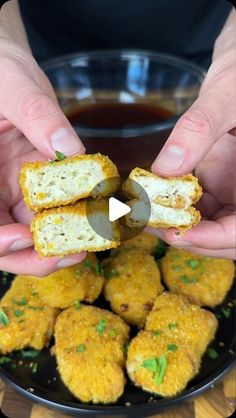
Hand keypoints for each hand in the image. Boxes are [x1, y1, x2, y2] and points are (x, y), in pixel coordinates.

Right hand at [0, 41, 85, 274]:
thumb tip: (70, 148)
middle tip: (71, 254)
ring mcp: (15, 191)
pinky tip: (94, 216)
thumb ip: (37, 115)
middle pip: (7, 241)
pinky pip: (55, 211)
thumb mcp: (13, 86)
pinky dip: (73, 219)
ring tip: (90, 241)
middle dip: (35, 255)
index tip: (25, 237)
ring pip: (33, 233)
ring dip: (60, 244)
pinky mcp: (38, 186)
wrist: (7, 69)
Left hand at [150, 51, 235, 258]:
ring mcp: (232, 189)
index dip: (212, 239)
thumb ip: (200, 128)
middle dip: (187, 236)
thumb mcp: (229, 93)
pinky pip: (194, 204)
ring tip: (141, 214)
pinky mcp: (215, 181)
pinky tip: (149, 196)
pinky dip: (170, 206)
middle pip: (223, 236)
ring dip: (174, 225)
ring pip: (206, 224)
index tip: (175, 235)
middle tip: (148, 226)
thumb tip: (164, 168)